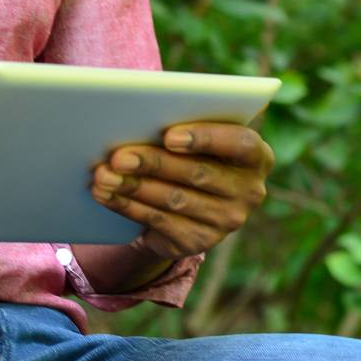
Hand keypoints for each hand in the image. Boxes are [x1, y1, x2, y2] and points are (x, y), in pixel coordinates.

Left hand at [90, 122, 274, 258]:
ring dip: (134, 187)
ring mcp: (227, 221)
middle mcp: (249, 191)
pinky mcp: (200, 242)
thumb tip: (142, 118)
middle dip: (154, 163)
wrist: (191, 202)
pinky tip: (107, 194)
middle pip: (198, 174)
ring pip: (174, 200)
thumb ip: (186, 126)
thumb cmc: (194, 152)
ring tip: (104, 174)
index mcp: (256, 156)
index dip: (205, 138)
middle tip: (119, 156)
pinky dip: (128, 206)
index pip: (240, 143)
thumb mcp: (200, 136)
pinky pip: (160, 222)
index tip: (169, 135)